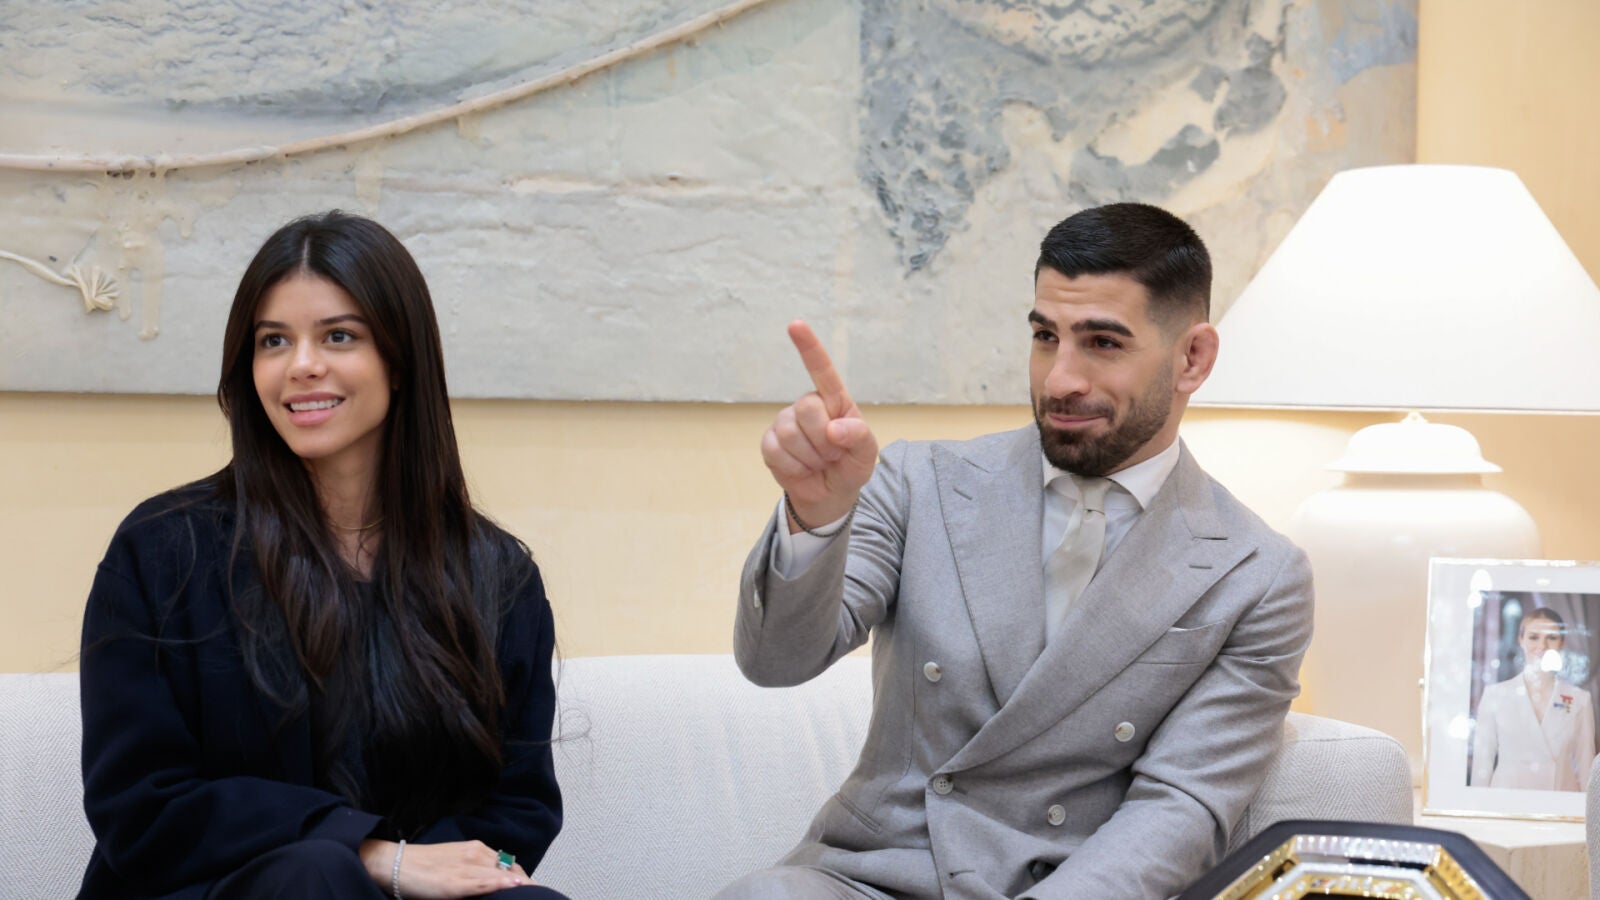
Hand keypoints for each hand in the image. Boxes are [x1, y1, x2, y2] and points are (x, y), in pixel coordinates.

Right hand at [360, 839, 532, 898]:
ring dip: (521, 886)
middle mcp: (475, 854)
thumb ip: (474, 871)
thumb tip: (491, 884)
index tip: (533, 890)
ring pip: (502, 875)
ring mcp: (466, 867)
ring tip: (538, 895)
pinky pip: (484, 882)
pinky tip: (516, 887)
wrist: (394, 864)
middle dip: (526, 884)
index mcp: (476, 849)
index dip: (523, 879)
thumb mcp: (454, 864)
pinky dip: (501, 884)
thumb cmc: (422, 867)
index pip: (509, 864)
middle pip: (511, 869)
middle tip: (540, 895)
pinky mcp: (455, 882)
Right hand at [760, 320, 877, 530]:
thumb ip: (859, 437)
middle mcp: (807, 405)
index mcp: (834, 400)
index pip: (821, 369)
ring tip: (818, 462)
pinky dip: (794, 468)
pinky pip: (777, 451)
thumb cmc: (850, 466)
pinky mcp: (769, 443)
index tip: (796, 325)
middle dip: (823, 439)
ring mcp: (785, 422)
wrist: (830, 495)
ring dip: (810, 457)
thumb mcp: (866, 454)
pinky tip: (802, 469)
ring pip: (790, 433)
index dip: (809, 347)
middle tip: (833, 454)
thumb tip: (833, 429)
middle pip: (807, 408)